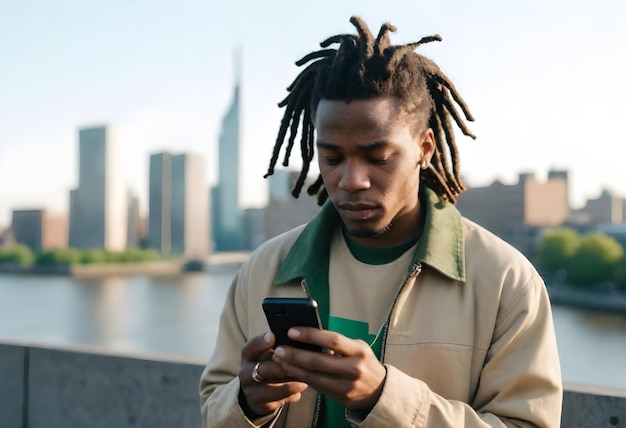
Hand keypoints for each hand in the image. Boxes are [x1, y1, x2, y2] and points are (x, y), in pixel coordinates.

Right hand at [238, 331, 308, 417]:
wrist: (257, 391)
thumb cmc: (268, 364)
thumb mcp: (268, 353)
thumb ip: (279, 346)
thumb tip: (298, 338)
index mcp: (248, 355)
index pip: (251, 347)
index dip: (261, 342)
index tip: (273, 336)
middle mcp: (246, 372)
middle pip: (261, 368)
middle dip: (279, 365)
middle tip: (297, 362)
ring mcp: (251, 389)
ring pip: (269, 388)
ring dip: (288, 384)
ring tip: (304, 380)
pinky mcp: (260, 403)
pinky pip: (276, 400)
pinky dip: (290, 394)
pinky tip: (301, 387)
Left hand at [271, 328, 386, 412]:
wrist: (379, 390)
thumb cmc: (364, 362)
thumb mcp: (357, 347)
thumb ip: (337, 343)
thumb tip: (308, 335)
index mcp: (359, 350)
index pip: (332, 340)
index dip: (310, 335)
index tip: (292, 331)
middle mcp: (354, 368)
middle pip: (318, 361)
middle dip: (295, 354)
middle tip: (279, 348)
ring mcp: (346, 385)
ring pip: (314, 376)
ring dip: (293, 368)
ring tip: (280, 359)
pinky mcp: (340, 397)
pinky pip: (316, 386)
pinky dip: (301, 378)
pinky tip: (290, 371)